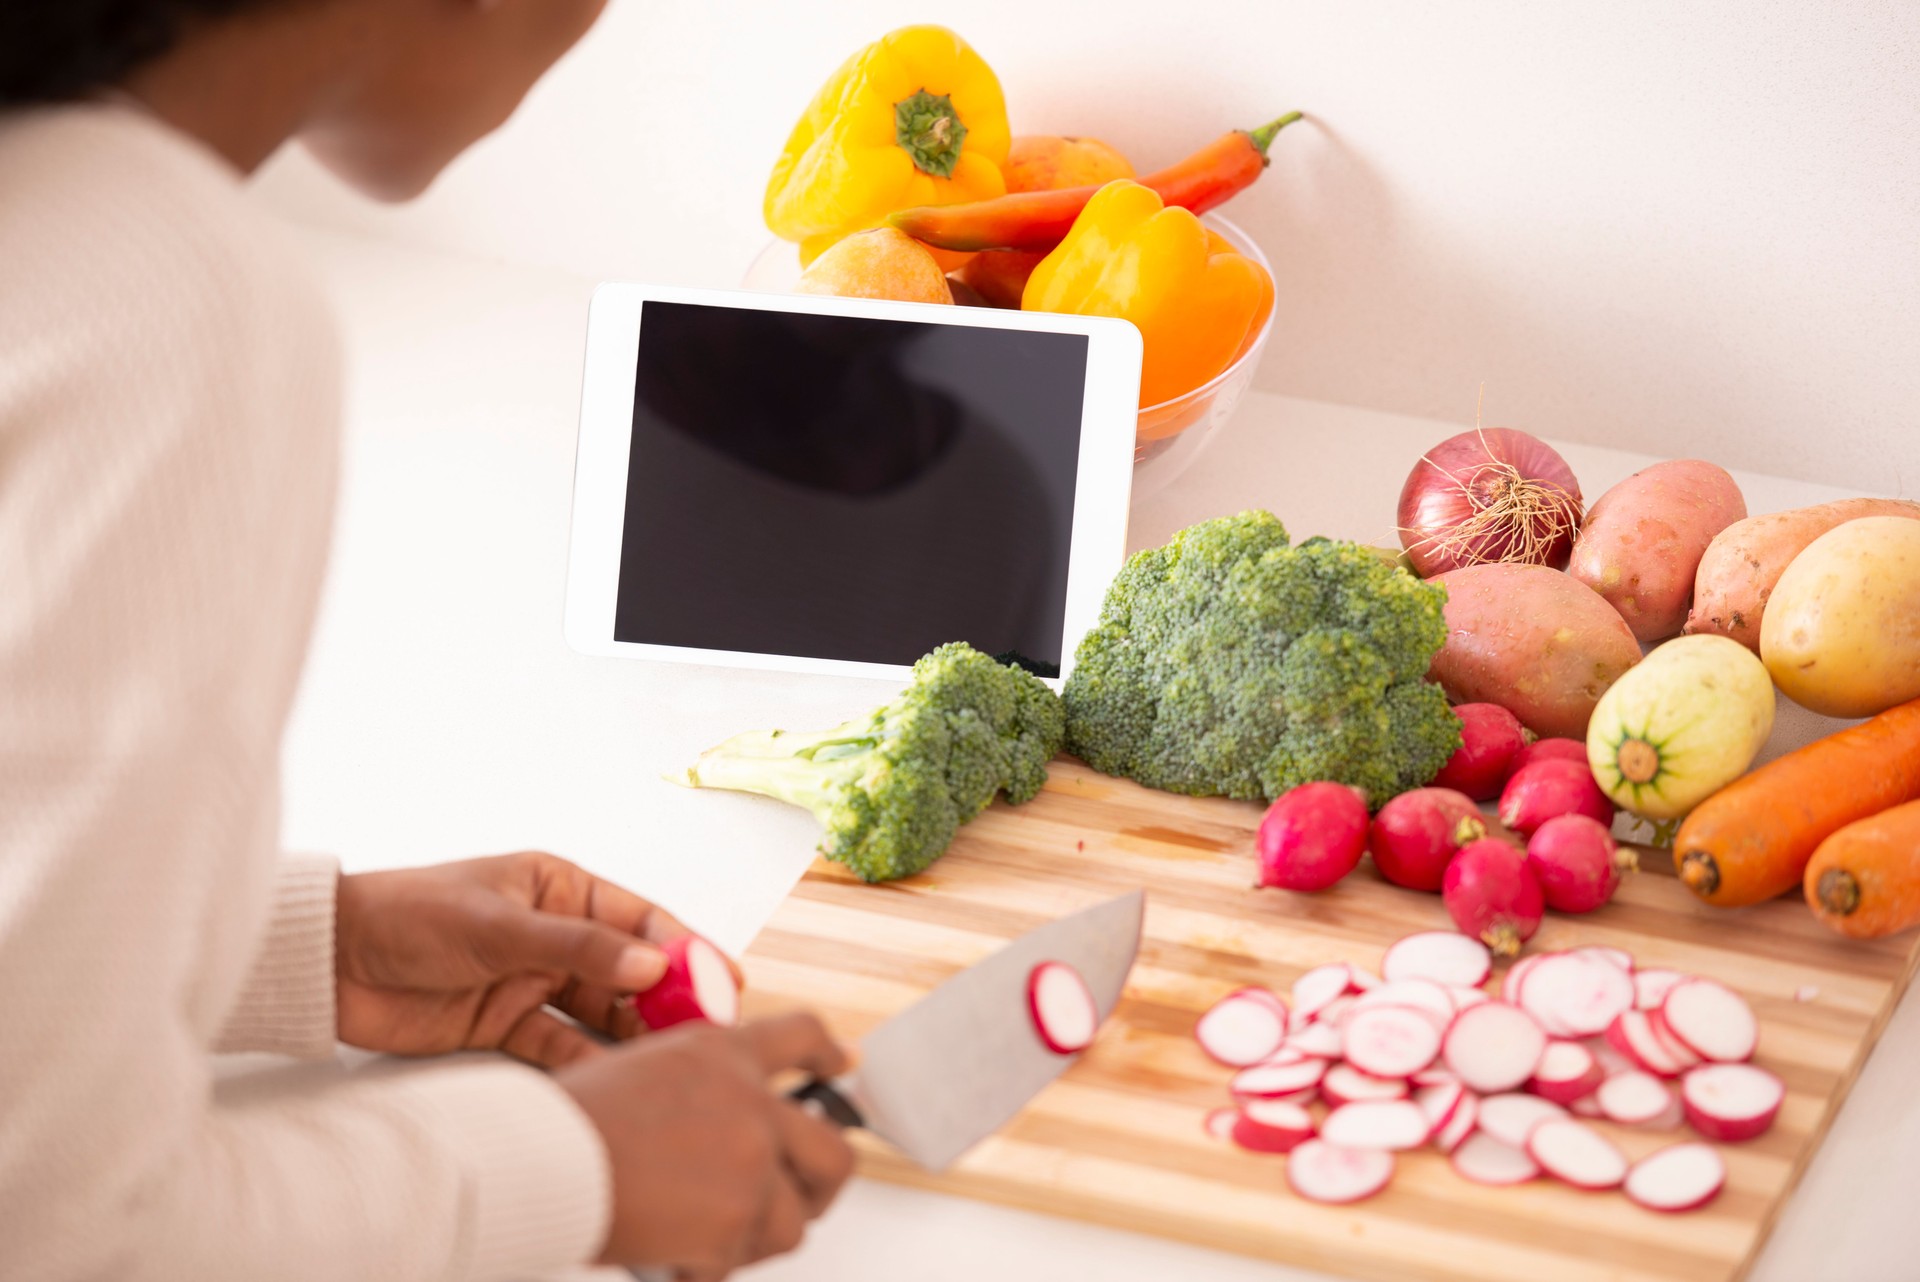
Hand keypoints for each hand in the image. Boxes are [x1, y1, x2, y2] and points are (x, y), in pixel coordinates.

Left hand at [334, 850, 720, 1066]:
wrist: (327, 964)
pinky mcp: (505, 1025)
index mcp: (559, 888)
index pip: (639, 919)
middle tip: (709, 1030)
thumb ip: (576, 947)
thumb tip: (651, 961)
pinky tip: (613, 1079)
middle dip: (670, 998)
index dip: (687, 948)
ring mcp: (532, 981)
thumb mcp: (497, 925)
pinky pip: (560, 1046)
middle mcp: (554, 934)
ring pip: (600, 1012)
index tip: (722, 978)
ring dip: (634, 1034)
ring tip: (671, 1059)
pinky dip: (586, 1063)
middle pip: (629, 970)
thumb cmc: (405, 917)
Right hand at [558, 1012, 856, 1276]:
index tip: (841, 1065)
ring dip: (756, 1236)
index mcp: (723, 1052)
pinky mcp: (736, 1220)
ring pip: (793, 1219)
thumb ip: (700, 1087)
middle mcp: (749, 1101)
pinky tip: (677, 1259)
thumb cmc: (566, 1121)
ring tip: (710, 1240)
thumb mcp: (642, 1069)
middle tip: (800, 1198)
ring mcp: (750, 1162)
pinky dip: (712, 1269)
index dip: (829, 1054)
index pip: (804, 1035)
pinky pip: (743, 1260)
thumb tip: (722, 1119)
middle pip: (832, 1150)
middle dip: (822, 1183)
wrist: (540, 1162)